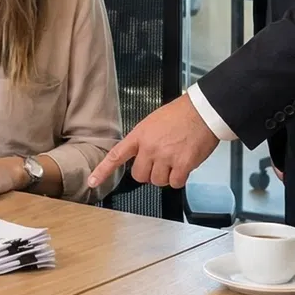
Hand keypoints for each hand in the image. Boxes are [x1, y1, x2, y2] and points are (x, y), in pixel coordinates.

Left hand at [86, 95, 218, 190]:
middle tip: (160, 162)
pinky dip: (180, 178)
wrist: (202, 111)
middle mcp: (150, 148)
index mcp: (139, 135)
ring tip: (175, 159)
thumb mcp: (152, 122)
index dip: (103, 170)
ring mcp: (165, 157)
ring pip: (158, 181)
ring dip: (166, 175)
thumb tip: (142, 157)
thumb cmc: (181, 114)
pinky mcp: (182, 165)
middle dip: (150, 172)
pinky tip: (184, 165)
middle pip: (140, 176)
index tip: (93, 181)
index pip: (116, 155)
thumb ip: (144, 140)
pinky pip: (175, 183)